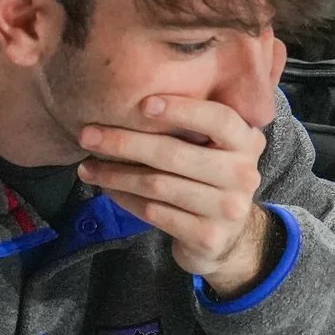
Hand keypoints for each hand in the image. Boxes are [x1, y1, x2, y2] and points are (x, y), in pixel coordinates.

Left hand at [75, 94, 271, 295]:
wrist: (229, 238)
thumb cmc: (210, 181)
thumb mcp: (216, 149)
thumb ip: (194, 126)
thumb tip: (133, 96)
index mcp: (247, 143)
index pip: (218, 120)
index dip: (181, 110)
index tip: (143, 104)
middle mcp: (243, 175)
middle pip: (175, 154)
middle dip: (125, 142)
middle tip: (87, 135)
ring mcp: (228, 209)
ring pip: (158, 185)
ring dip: (115, 174)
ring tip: (87, 167)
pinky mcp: (207, 237)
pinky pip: (154, 212)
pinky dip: (125, 199)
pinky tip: (107, 189)